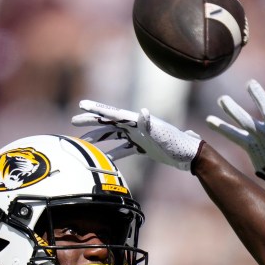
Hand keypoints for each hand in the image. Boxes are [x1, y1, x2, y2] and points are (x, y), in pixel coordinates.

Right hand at [72, 101, 201, 170]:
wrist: (190, 155)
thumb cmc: (177, 143)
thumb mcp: (162, 133)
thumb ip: (150, 124)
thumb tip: (141, 112)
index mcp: (138, 121)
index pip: (113, 113)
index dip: (97, 109)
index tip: (81, 105)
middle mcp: (137, 126)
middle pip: (109, 123)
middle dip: (92, 122)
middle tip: (74, 122)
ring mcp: (140, 136)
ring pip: (114, 136)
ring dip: (99, 138)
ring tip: (83, 142)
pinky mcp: (144, 147)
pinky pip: (125, 149)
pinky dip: (114, 153)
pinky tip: (105, 159)